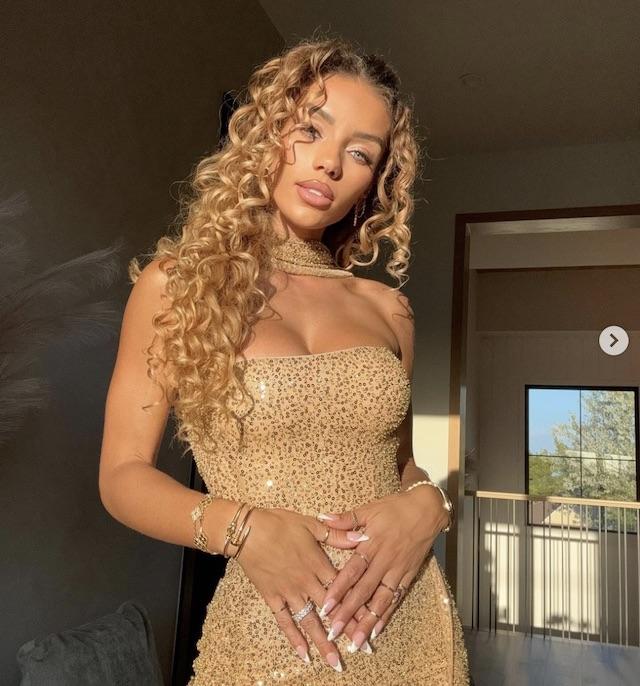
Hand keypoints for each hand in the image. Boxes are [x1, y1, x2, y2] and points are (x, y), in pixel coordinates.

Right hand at [234, 506, 368, 670]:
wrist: (248, 531)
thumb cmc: (280, 523)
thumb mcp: (311, 525)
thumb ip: (337, 534)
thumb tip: (362, 537)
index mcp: (318, 563)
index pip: (344, 587)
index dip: (359, 603)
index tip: (372, 619)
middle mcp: (306, 582)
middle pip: (331, 609)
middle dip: (347, 629)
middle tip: (362, 648)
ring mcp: (289, 592)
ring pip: (309, 621)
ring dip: (323, 642)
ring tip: (335, 662)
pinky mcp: (273, 597)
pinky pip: (284, 621)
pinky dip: (294, 638)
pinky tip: (303, 655)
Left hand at [316, 486, 448, 649]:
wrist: (427, 509)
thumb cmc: (396, 508)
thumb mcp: (369, 509)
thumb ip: (346, 519)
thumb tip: (323, 519)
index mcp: (372, 544)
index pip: (352, 571)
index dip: (339, 589)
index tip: (326, 606)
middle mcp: (384, 561)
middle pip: (364, 591)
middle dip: (348, 613)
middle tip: (334, 631)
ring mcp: (397, 570)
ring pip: (380, 601)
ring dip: (367, 622)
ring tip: (356, 641)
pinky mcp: (408, 576)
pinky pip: (396, 599)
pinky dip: (387, 615)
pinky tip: (377, 631)